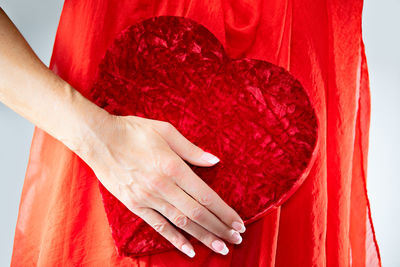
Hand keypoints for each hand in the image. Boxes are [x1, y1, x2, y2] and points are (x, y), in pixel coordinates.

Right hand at [83, 114, 245, 257]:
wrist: (99, 139)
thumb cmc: (134, 131)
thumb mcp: (166, 131)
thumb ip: (192, 150)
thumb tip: (215, 160)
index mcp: (173, 167)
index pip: (206, 195)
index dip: (224, 212)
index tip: (238, 222)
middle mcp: (163, 186)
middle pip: (197, 213)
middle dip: (220, 228)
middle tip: (236, 239)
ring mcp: (148, 198)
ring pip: (181, 223)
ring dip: (203, 236)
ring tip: (221, 248)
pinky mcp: (135, 205)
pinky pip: (158, 226)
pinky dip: (175, 240)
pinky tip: (189, 250)